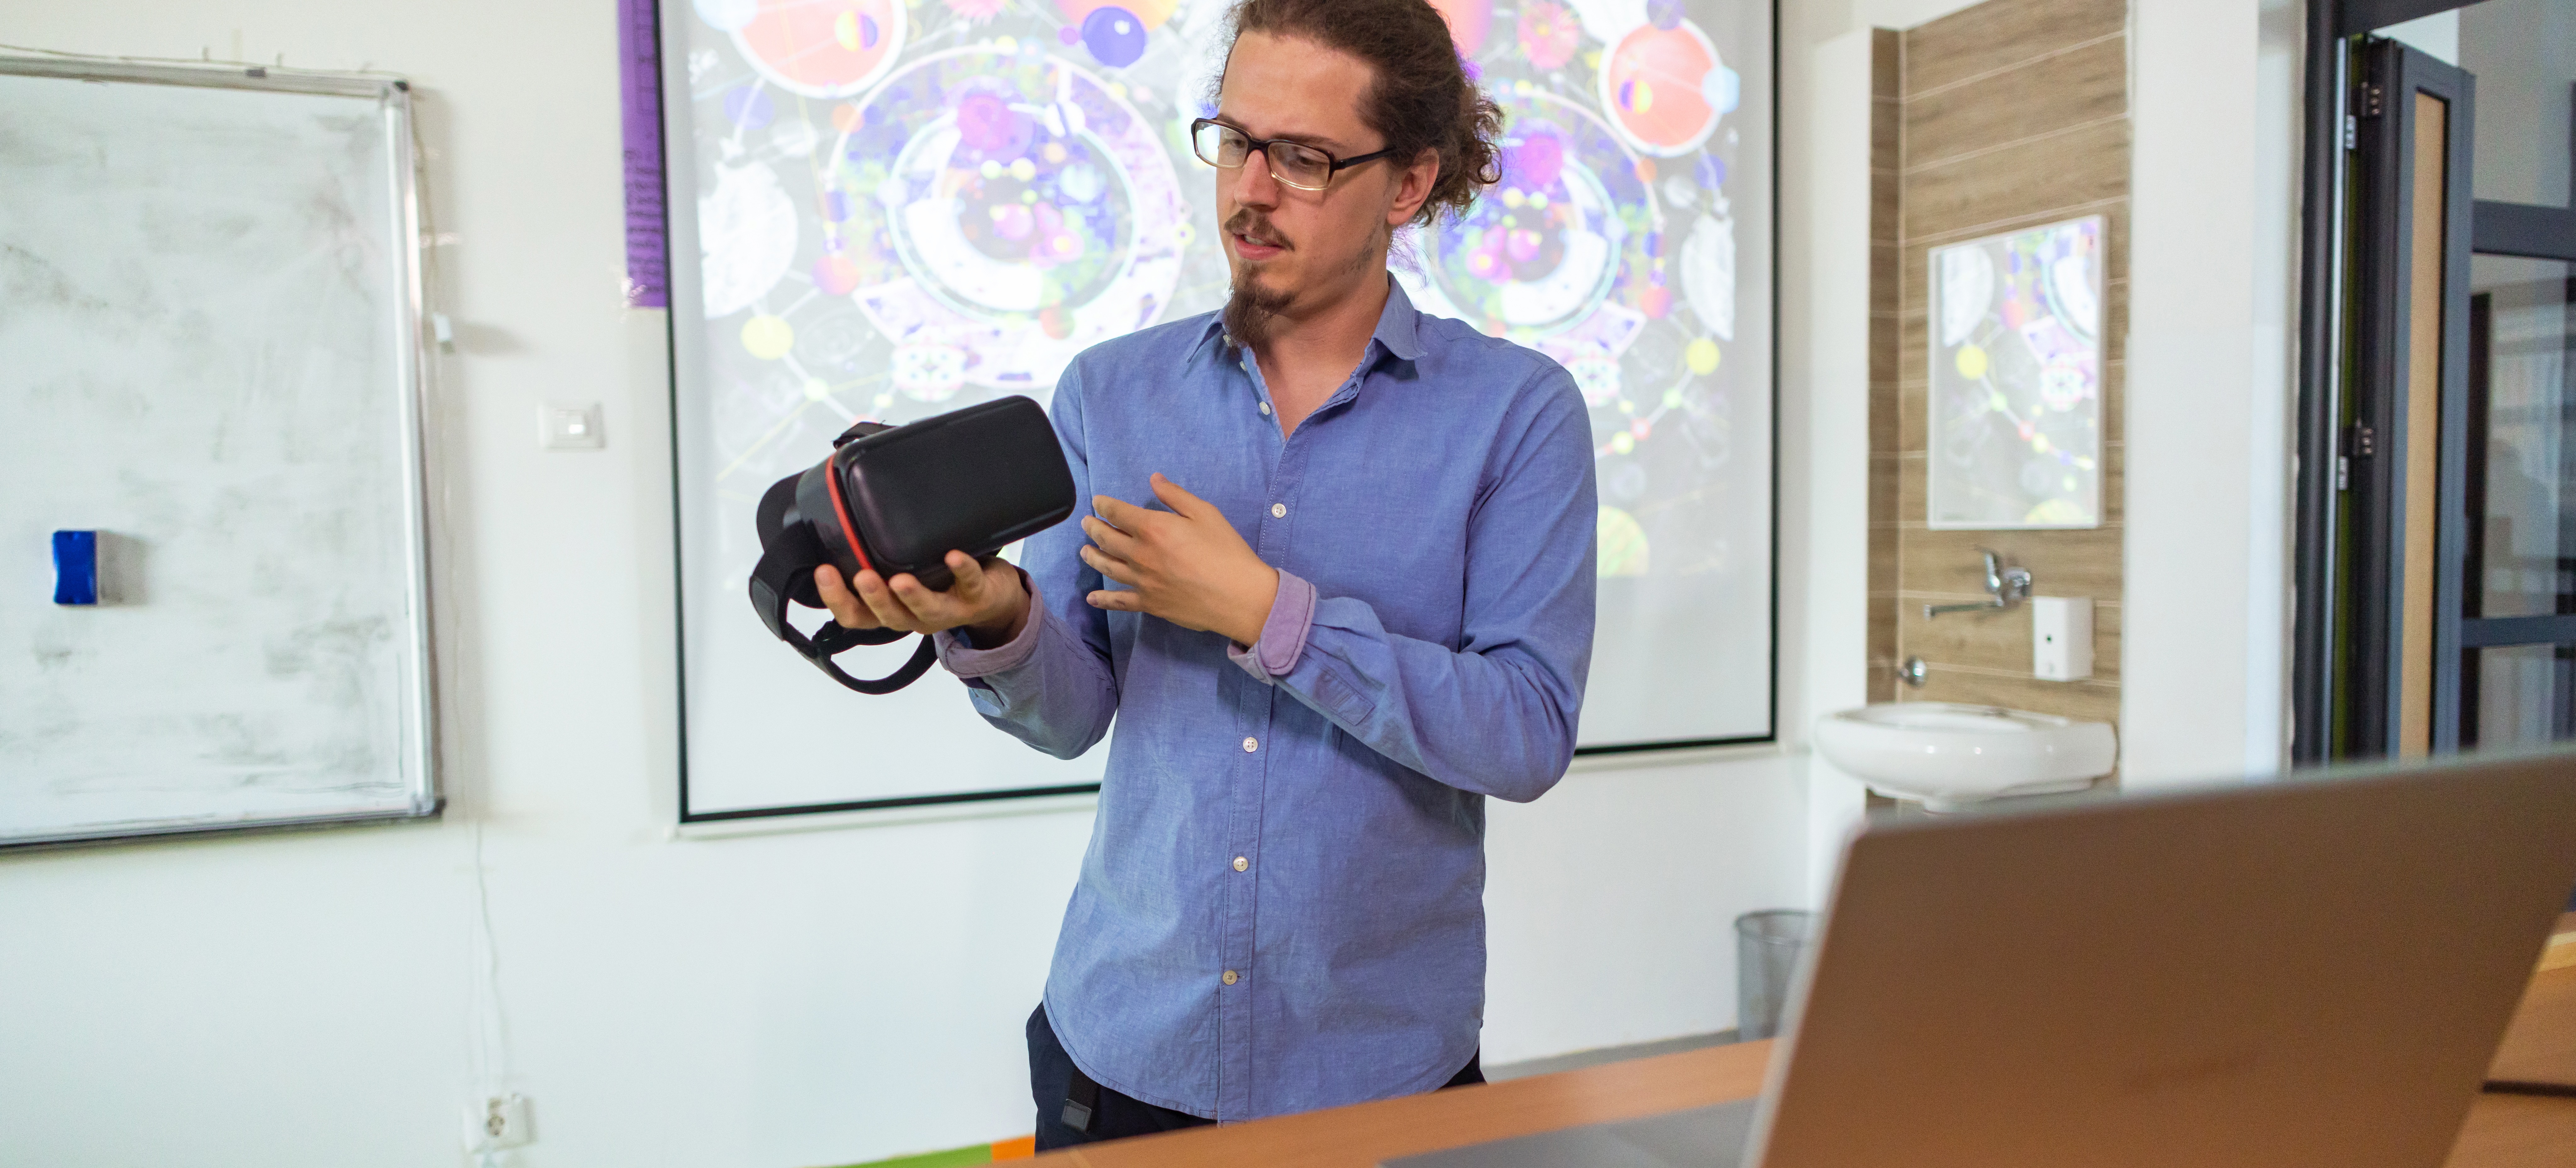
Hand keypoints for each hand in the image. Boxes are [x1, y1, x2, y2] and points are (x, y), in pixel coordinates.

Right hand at [814, 550, 1029, 647]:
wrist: (993, 596)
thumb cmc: (941, 579)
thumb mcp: (904, 569)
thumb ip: (877, 553)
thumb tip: (841, 514)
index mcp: (892, 609)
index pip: (856, 615)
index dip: (836, 599)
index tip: (823, 572)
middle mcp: (915, 616)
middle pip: (888, 616)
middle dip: (873, 598)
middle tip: (861, 577)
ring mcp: (947, 610)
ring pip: (926, 610)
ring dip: (912, 595)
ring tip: (900, 579)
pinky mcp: (977, 596)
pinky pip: (969, 583)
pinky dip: (961, 570)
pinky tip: (953, 556)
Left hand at [1080, 473, 1277, 645]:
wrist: (1239, 596)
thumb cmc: (1227, 551)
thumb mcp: (1205, 513)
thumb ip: (1175, 495)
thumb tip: (1154, 479)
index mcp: (1153, 528)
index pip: (1117, 512)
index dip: (1103, 505)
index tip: (1098, 502)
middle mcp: (1140, 554)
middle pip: (1106, 539)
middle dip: (1093, 528)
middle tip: (1086, 523)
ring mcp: (1142, 581)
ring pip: (1107, 567)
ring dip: (1092, 556)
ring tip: (1084, 551)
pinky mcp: (1149, 603)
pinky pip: (1119, 601)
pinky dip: (1103, 600)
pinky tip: (1091, 598)